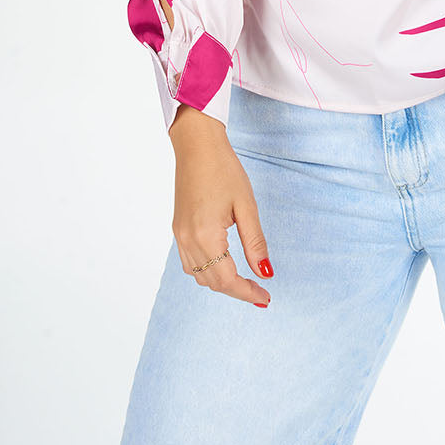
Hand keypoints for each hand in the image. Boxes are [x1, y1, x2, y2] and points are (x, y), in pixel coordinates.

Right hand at [168, 105, 274, 304]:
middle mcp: (188, 241)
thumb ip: (255, 243)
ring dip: (221, 283)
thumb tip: (266, 273)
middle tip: (260, 292)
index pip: (227, 279)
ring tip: (244, 282)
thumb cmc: (224, 170)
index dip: (247, 292)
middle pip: (212, 282)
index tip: (265, 299)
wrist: (197, 145)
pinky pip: (190, 263)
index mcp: (205, 235)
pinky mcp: (178, 229)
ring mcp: (180, 236)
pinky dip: (207, 271)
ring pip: (199, 276)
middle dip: (237, 291)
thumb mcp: (246, 206)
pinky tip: (223, 265)